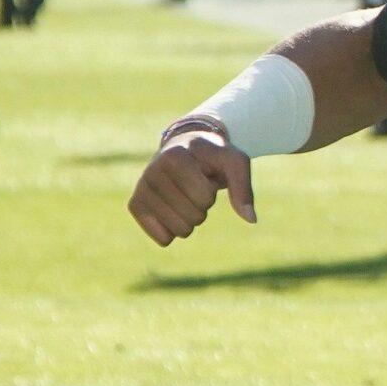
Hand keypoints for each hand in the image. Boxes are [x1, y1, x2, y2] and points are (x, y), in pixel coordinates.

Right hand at [130, 129, 255, 244]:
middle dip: (202, 207)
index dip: (211, 192)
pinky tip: (172, 209)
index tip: (205, 176)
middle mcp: (152, 171)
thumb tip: (251, 219)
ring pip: (179, 231)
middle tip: (195, 187)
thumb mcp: (234, 163)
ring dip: (190, 219)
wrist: (185, 147)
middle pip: (193, 216)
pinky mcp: (135, 205)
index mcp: (174, 157)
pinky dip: (175, 231)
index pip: (204, 198)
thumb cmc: (212, 156)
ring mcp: (141, 188)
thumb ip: (244, 188)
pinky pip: (163, 239)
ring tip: (186, 196)